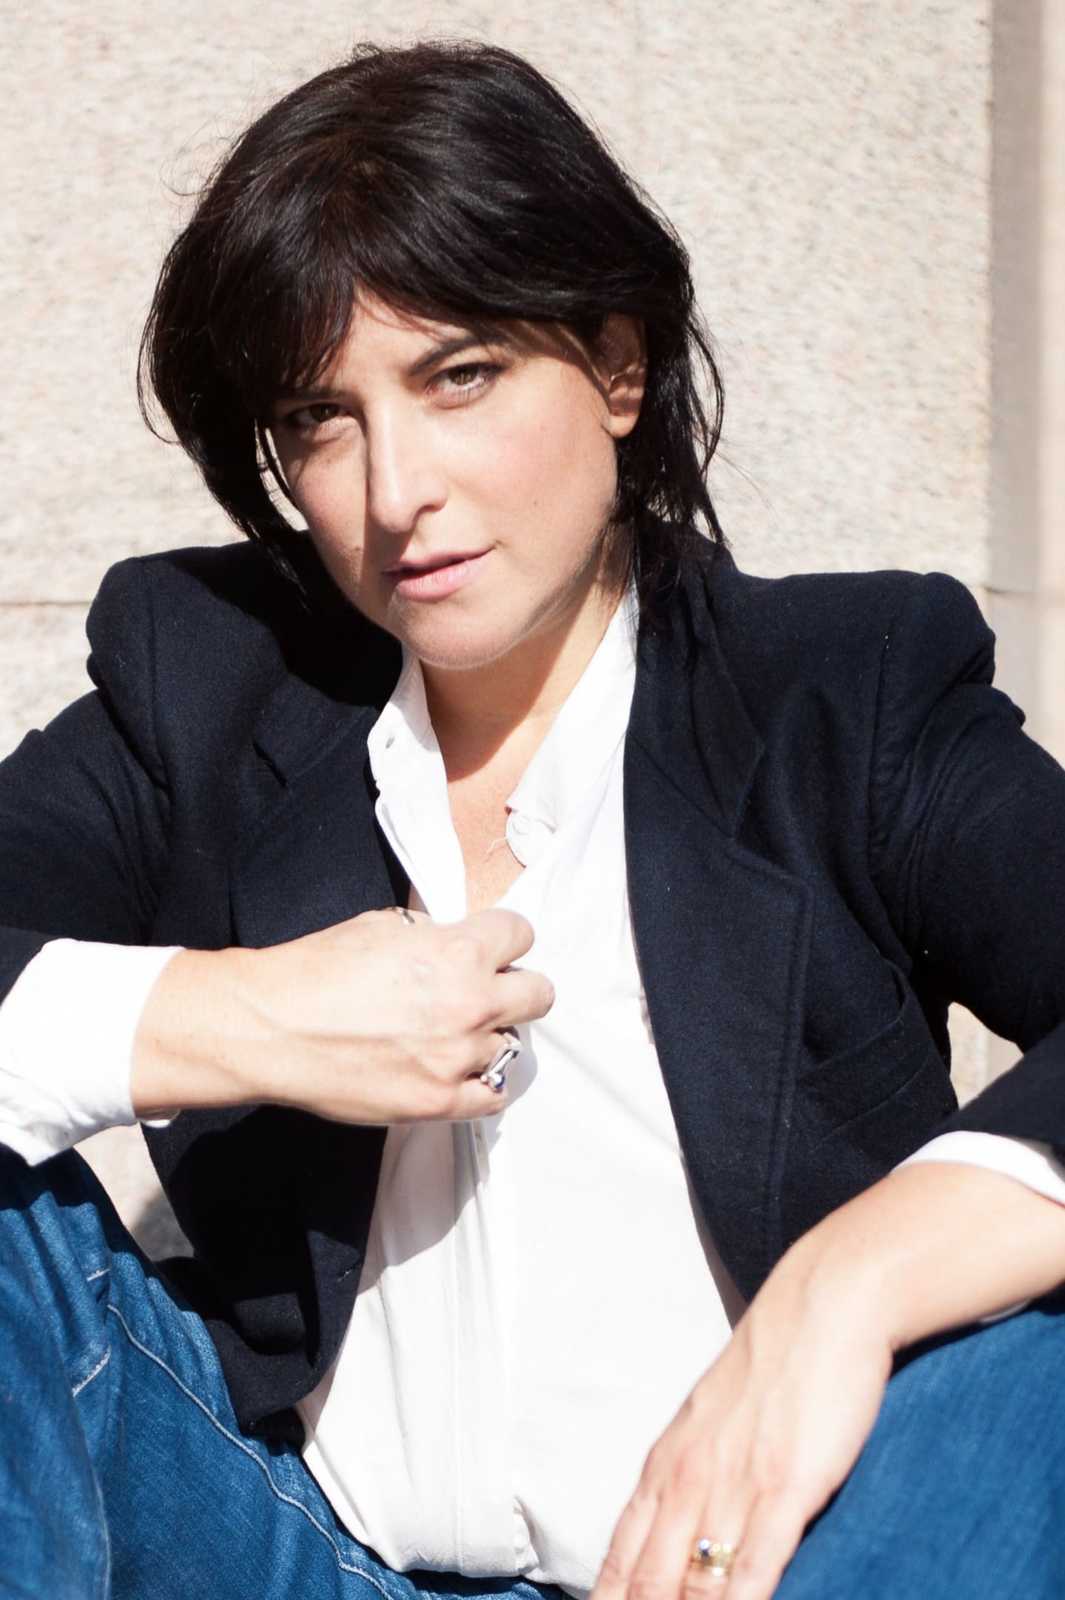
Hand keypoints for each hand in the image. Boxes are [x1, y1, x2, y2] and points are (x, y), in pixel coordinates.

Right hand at [133, 906, 553, 1123]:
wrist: (271, 1027)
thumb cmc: (316, 971)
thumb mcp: (382, 926)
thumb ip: (433, 935)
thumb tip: (455, 942)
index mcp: (458, 952)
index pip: (521, 934)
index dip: (504, 939)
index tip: (494, 948)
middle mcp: (469, 1004)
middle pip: (539, 993)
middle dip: (517, 987)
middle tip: (490, 992)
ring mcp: (457, 1057)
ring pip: (512, 1046)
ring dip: (488, 1037)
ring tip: (454, 1035)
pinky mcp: (439, 1102)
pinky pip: (493, 1096)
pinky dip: (481, 1083)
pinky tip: (461, 1072)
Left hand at [591, 1257, 892, 1599]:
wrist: (821, 1307)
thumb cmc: (772, 1367)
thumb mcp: (711, 1421)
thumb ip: (692, 1477)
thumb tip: (679, 1532)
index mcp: (666, 1466)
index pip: (620, 1559)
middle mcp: (688, 1481)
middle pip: (647, 1584)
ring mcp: (735, 1487)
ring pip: (695, 1586)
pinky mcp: (785, 1488)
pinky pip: (757, 1568)